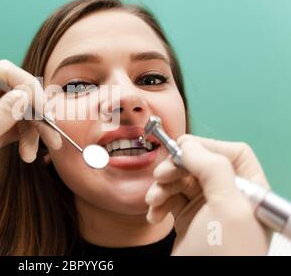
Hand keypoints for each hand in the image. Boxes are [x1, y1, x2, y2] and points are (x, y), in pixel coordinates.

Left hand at [0, 60, 60, 196]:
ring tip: (30, 155)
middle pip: (17, 90)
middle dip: (36, 114)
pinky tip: (21, 152)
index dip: (28, 85)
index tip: (44, 111)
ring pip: (21, 106)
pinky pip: (17, 119)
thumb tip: (24, 95)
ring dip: (32, 130)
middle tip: (52, 139)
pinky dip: (24, 135)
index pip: (3, 72)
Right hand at [145, 134, 269, 254]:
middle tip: (161, 176)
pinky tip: (155, 214)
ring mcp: (207, 208)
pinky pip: (169, 197)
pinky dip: (158, 202)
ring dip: (162, 186)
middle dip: (175, 168)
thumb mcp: (228, 208)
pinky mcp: (188, 219)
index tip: (181, 150)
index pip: (231, 152)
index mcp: (249, 190)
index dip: (205, 147)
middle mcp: (229, 196)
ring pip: (180, 179)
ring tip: (154, 200)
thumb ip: (214, 168)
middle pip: (199, 163)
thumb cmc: (224, 257)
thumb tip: (190, 145)